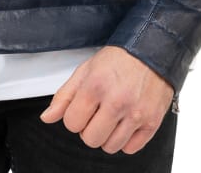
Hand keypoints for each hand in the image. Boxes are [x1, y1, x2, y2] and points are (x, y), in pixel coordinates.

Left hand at [40, 46, 173, 154]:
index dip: (75, 117)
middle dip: (90, 129)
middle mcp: (116, 101)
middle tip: (98, 113)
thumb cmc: (119, 59)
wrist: (151, 50)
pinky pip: (130, 149)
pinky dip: (125, 140)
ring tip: (112, 117)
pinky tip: (125, 122)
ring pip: (110, 147)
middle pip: (90, 139)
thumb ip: (64, 95)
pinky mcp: (152, 122)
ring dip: (107, 135)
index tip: (83, 108)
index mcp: (96, 86)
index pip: (72, 123)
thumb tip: (48, 117)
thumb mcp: (86, 70)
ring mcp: (136, 114)